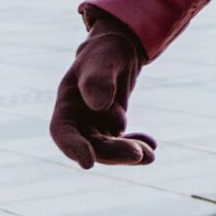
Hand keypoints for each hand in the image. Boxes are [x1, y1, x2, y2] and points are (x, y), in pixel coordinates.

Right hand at [50, 20, 156, 167]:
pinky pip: (123, 143)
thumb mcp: (103, 61)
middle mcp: (78, 120)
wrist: (118, 52)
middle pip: (91, 145)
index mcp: (66, 105)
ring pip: (108, 148)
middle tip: (138, 154)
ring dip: (128, 153)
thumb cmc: (106, 53)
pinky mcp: (110, 129)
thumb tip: (99, 105)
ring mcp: (93, 126)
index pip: (63, 132)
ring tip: (150, 155)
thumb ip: (98, 80)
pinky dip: (137, 144)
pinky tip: (152, 143)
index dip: (73, 149)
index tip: (88, 164)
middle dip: (113, 153)